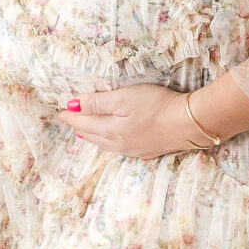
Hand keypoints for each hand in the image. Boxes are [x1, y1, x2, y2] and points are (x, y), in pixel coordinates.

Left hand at [63, 85, 204, 158]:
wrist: (188, 124)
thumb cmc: (156, 106)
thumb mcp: (123, 98)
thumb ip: (97, 103)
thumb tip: (72, 106)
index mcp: (109, 129)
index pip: (84, 121)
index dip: (72, 115)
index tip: (61, 111)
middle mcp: (118, 143)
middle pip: (93, 134)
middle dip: (79, 126)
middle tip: (70, 120)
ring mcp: (133, 149)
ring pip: (105, 144)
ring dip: (93, 137)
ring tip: (84, 133)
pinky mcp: (147, 150)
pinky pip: (120, 149)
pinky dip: (109, 144)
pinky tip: (113, 143)